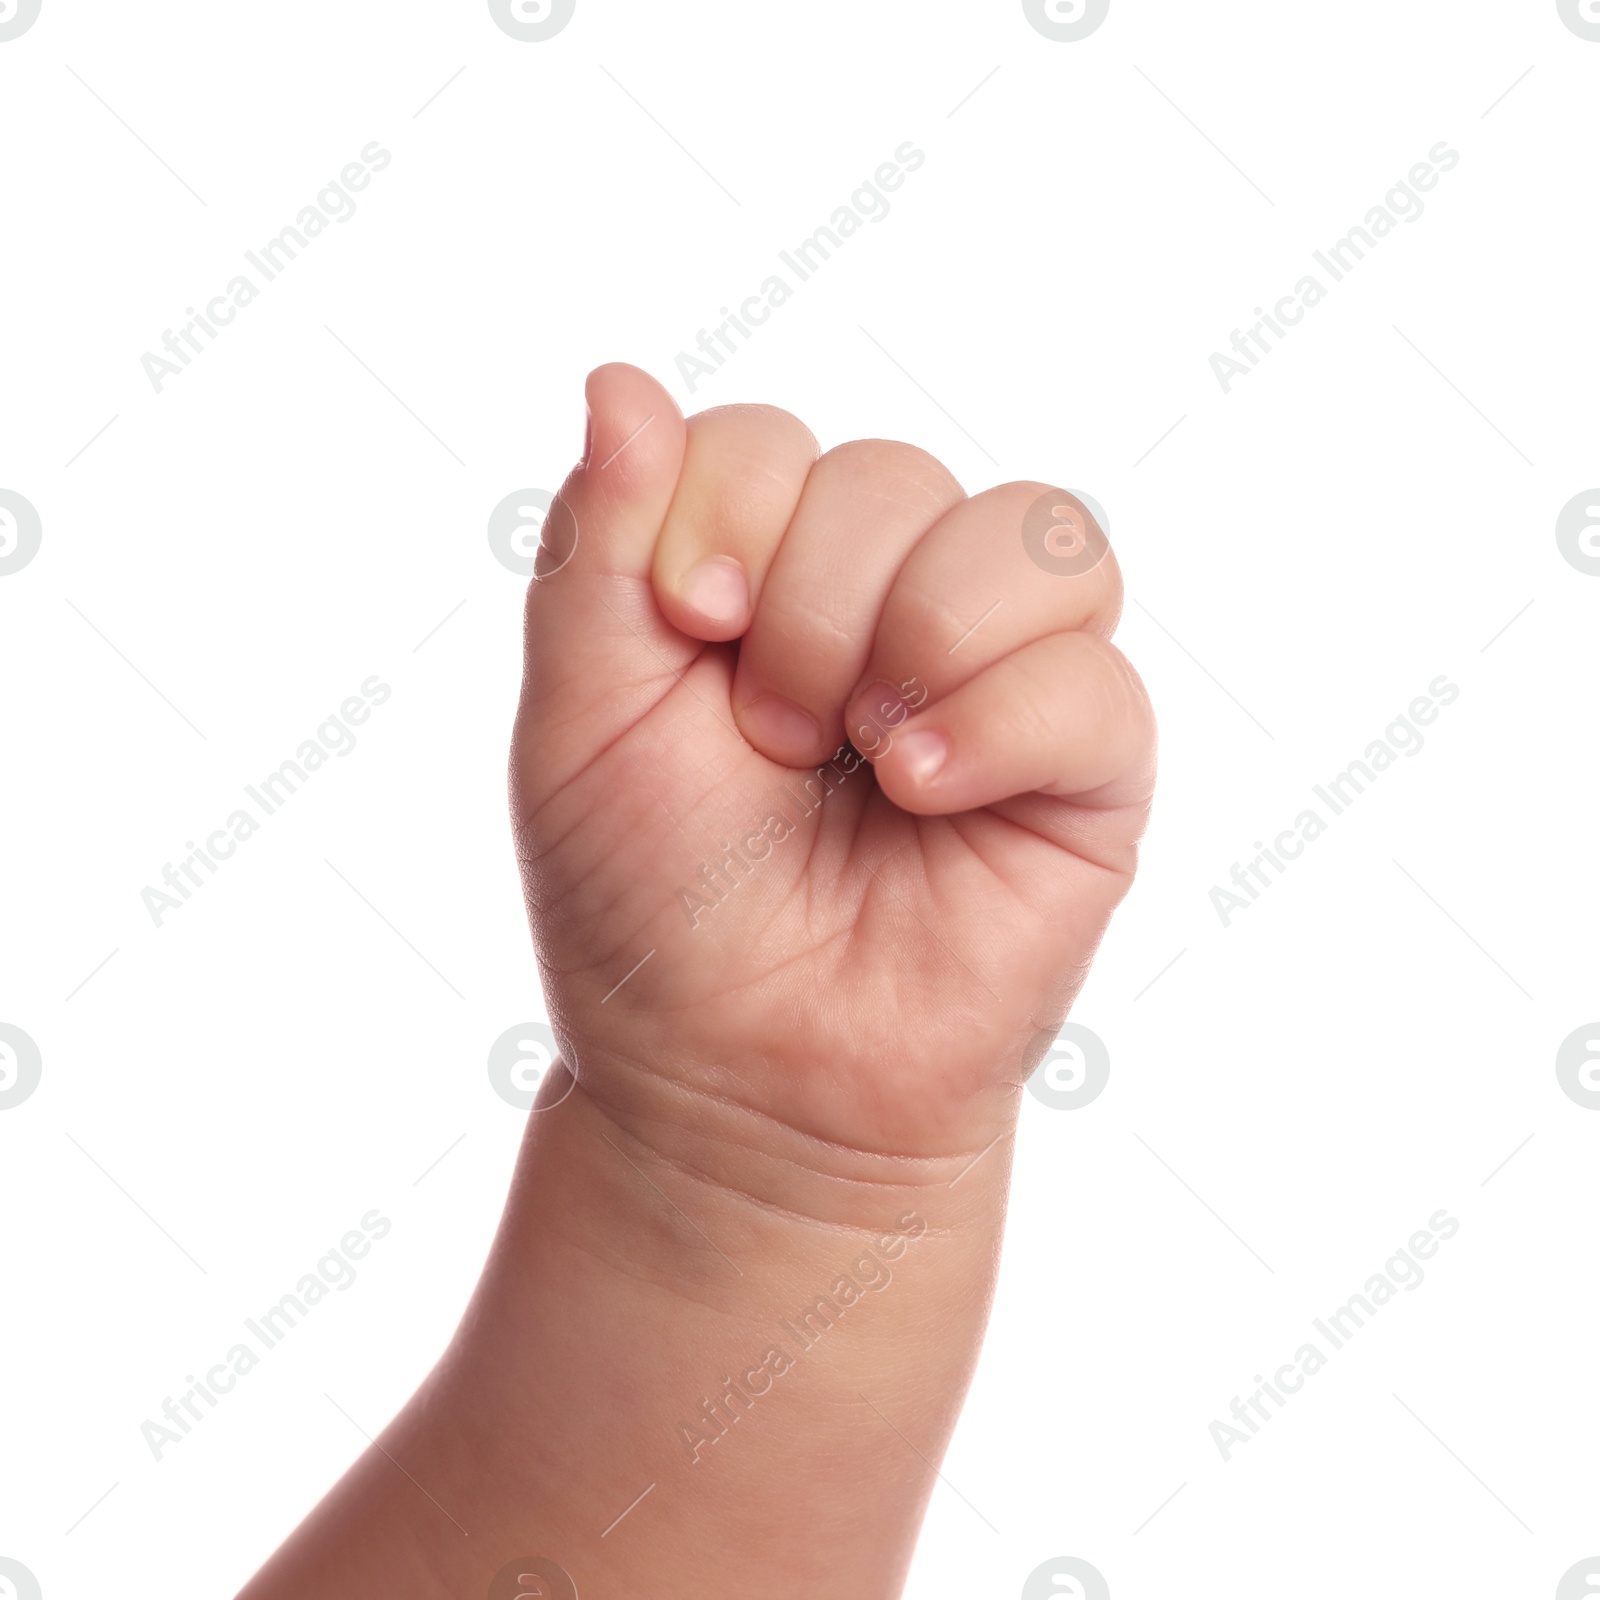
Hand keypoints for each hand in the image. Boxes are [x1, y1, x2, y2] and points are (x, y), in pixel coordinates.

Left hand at [511, 364, 1154, 1179]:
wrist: (741, 1080)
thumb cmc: (654, 907)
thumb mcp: (581, 719)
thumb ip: (599, 548)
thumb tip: (617, 379)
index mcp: (769, 577)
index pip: (767, 441)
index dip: (724, 512)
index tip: (690, 629)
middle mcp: (891, 605)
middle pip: (889, 476)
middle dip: (807, 606)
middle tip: (771, 739)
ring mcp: (999, 676)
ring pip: (1020, 534)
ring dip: (912, 637)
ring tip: (864, 757)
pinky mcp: (1086, 764)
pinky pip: (1089, 671)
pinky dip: (998, 720)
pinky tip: (926, 793)